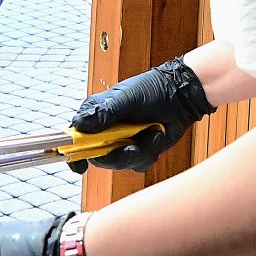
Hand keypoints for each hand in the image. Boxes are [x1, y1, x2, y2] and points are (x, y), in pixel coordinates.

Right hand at [70, 56, 214, 173]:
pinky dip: (150, 152)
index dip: (75, 152)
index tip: (79, 165)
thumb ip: (103, 112)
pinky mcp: (139, 152)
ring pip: (120, 164)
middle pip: (98, 157)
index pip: (76, 137)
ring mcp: (122, 143)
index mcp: (96, 115)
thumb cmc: (152, 90)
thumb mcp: (126, 98)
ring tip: (152, 131)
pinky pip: (138, 165)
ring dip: (139, 150)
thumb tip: (79, 125)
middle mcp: (106, 132)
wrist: (181, 96)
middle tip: (133, 145)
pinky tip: (157, 135)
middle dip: (117, 155)